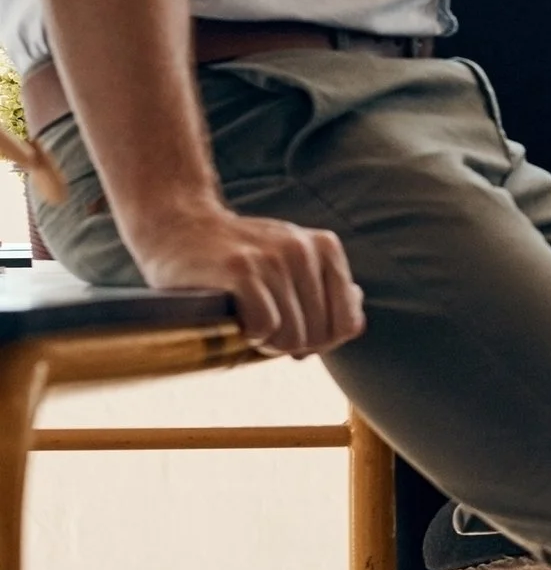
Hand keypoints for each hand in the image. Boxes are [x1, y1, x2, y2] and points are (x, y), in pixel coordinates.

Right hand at [122, 201, 364, 357]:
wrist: (175, 225)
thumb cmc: (236, 258)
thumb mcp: (290, 266)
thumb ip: (327, 293)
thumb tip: (356, 324)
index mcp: (325, 248)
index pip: (346, 325)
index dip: (319, 342)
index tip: (291, 333)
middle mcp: (304, 249)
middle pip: (319, 336)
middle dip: (290, 345)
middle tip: (261, 328)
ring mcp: (272, 258)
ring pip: (292, 337)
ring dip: (266, 343)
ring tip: (245, 321)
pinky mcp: (239, 269)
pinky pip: (265, 328)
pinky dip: (248, 335)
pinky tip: (232, 317)